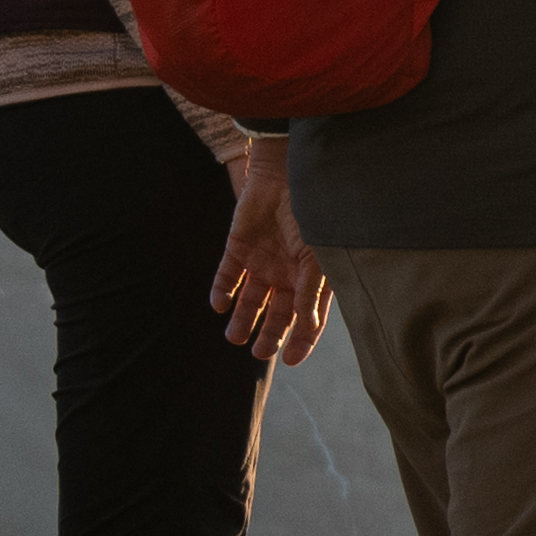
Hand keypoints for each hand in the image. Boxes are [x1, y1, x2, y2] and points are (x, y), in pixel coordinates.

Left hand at [211, 174, 334, 367]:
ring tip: (234, 337)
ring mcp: (262, 262)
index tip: (291, 360)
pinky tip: (219, 305)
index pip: (308, 318)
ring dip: (242, 319)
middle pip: (277, 313)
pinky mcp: (237, 249)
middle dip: (269, 335)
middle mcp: (286, 275)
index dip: (301, 340)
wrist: (283, 174)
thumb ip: (311, 289)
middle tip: (258, 353)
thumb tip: (308, 323)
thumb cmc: (310, 213)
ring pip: (250, 300)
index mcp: (311, 278)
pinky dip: (222, 291)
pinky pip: (227, 276)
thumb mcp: (316, 255)